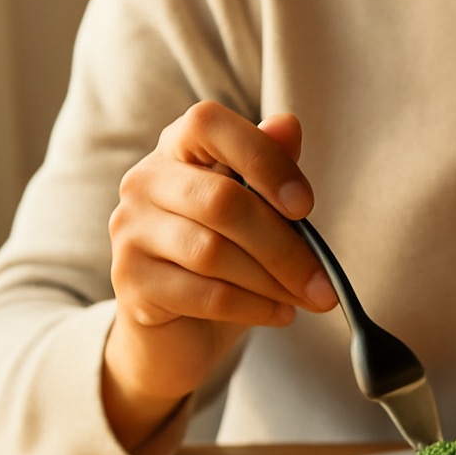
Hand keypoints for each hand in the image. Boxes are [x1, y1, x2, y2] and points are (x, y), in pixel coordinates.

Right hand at [102, 102, 335, 454]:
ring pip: (213, 252)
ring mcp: (130, 232)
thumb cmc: (226, 260)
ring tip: (308, 299)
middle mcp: (144, 182)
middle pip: (221, 201)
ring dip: (273, 281)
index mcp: (178, 150)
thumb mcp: (255, 211)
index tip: (306, 206)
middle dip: (285, 246)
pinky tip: (281, 314)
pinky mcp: (130, 283)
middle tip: (325, 282)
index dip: (263, 159)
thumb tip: (288, 124)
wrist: (178, 330)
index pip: (208, 124)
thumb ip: (270, 166)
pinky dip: (254, 307)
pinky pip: (204, 294)